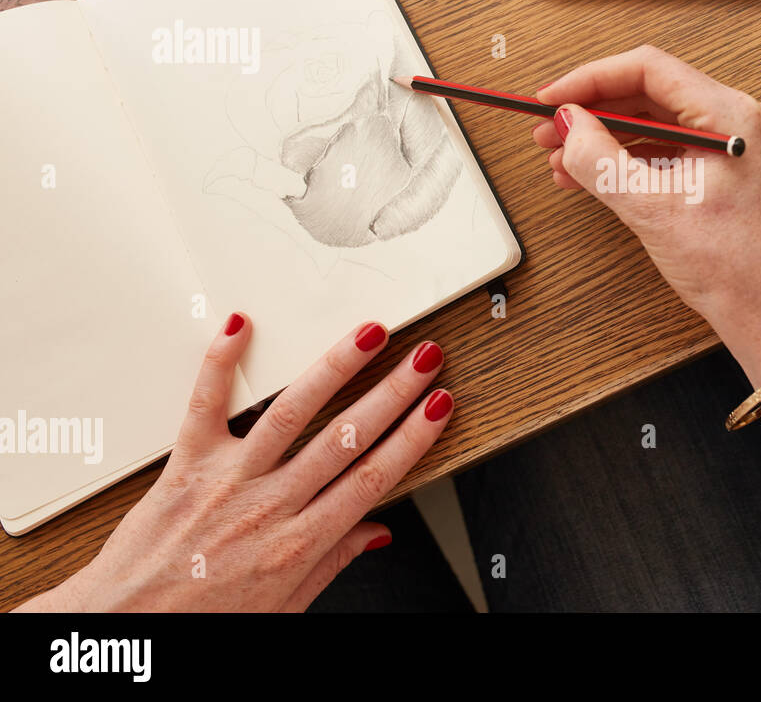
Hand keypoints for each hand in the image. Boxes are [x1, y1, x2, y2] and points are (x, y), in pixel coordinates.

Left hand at [16, 314, 452, 611]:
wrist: (128, 630)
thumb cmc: (200, 622)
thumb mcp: (285, 606)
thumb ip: (332, 562)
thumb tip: (375, 533)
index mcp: (299, 543)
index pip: (373, 477)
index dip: (413, 437)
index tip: (438, 407)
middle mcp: (270, 506)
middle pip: (346, 437)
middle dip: (394, 393)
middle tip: (423, 358)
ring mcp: (229, 480)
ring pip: (292, 413)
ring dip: (335, 369)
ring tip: (367, 335)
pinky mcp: (185, 464)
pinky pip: (206, 405)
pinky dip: (221, 363)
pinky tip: (241, 326)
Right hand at [535, 45, 760, 344]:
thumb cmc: (732, 268)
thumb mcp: (652, 210)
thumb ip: (601, 160)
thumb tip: (567, 125)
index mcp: (731, 116)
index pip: (648, 70)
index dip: (591, 80)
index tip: (552, 100)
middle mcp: (737, 120)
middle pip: (649, 92)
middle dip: (594, 111)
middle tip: (548, 131)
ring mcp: (732, 145)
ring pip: (654, 121)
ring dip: (605, 137)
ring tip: (562, 159)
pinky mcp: (723, 169)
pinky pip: (666, 148)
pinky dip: (628, 159)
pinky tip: (591, 176)